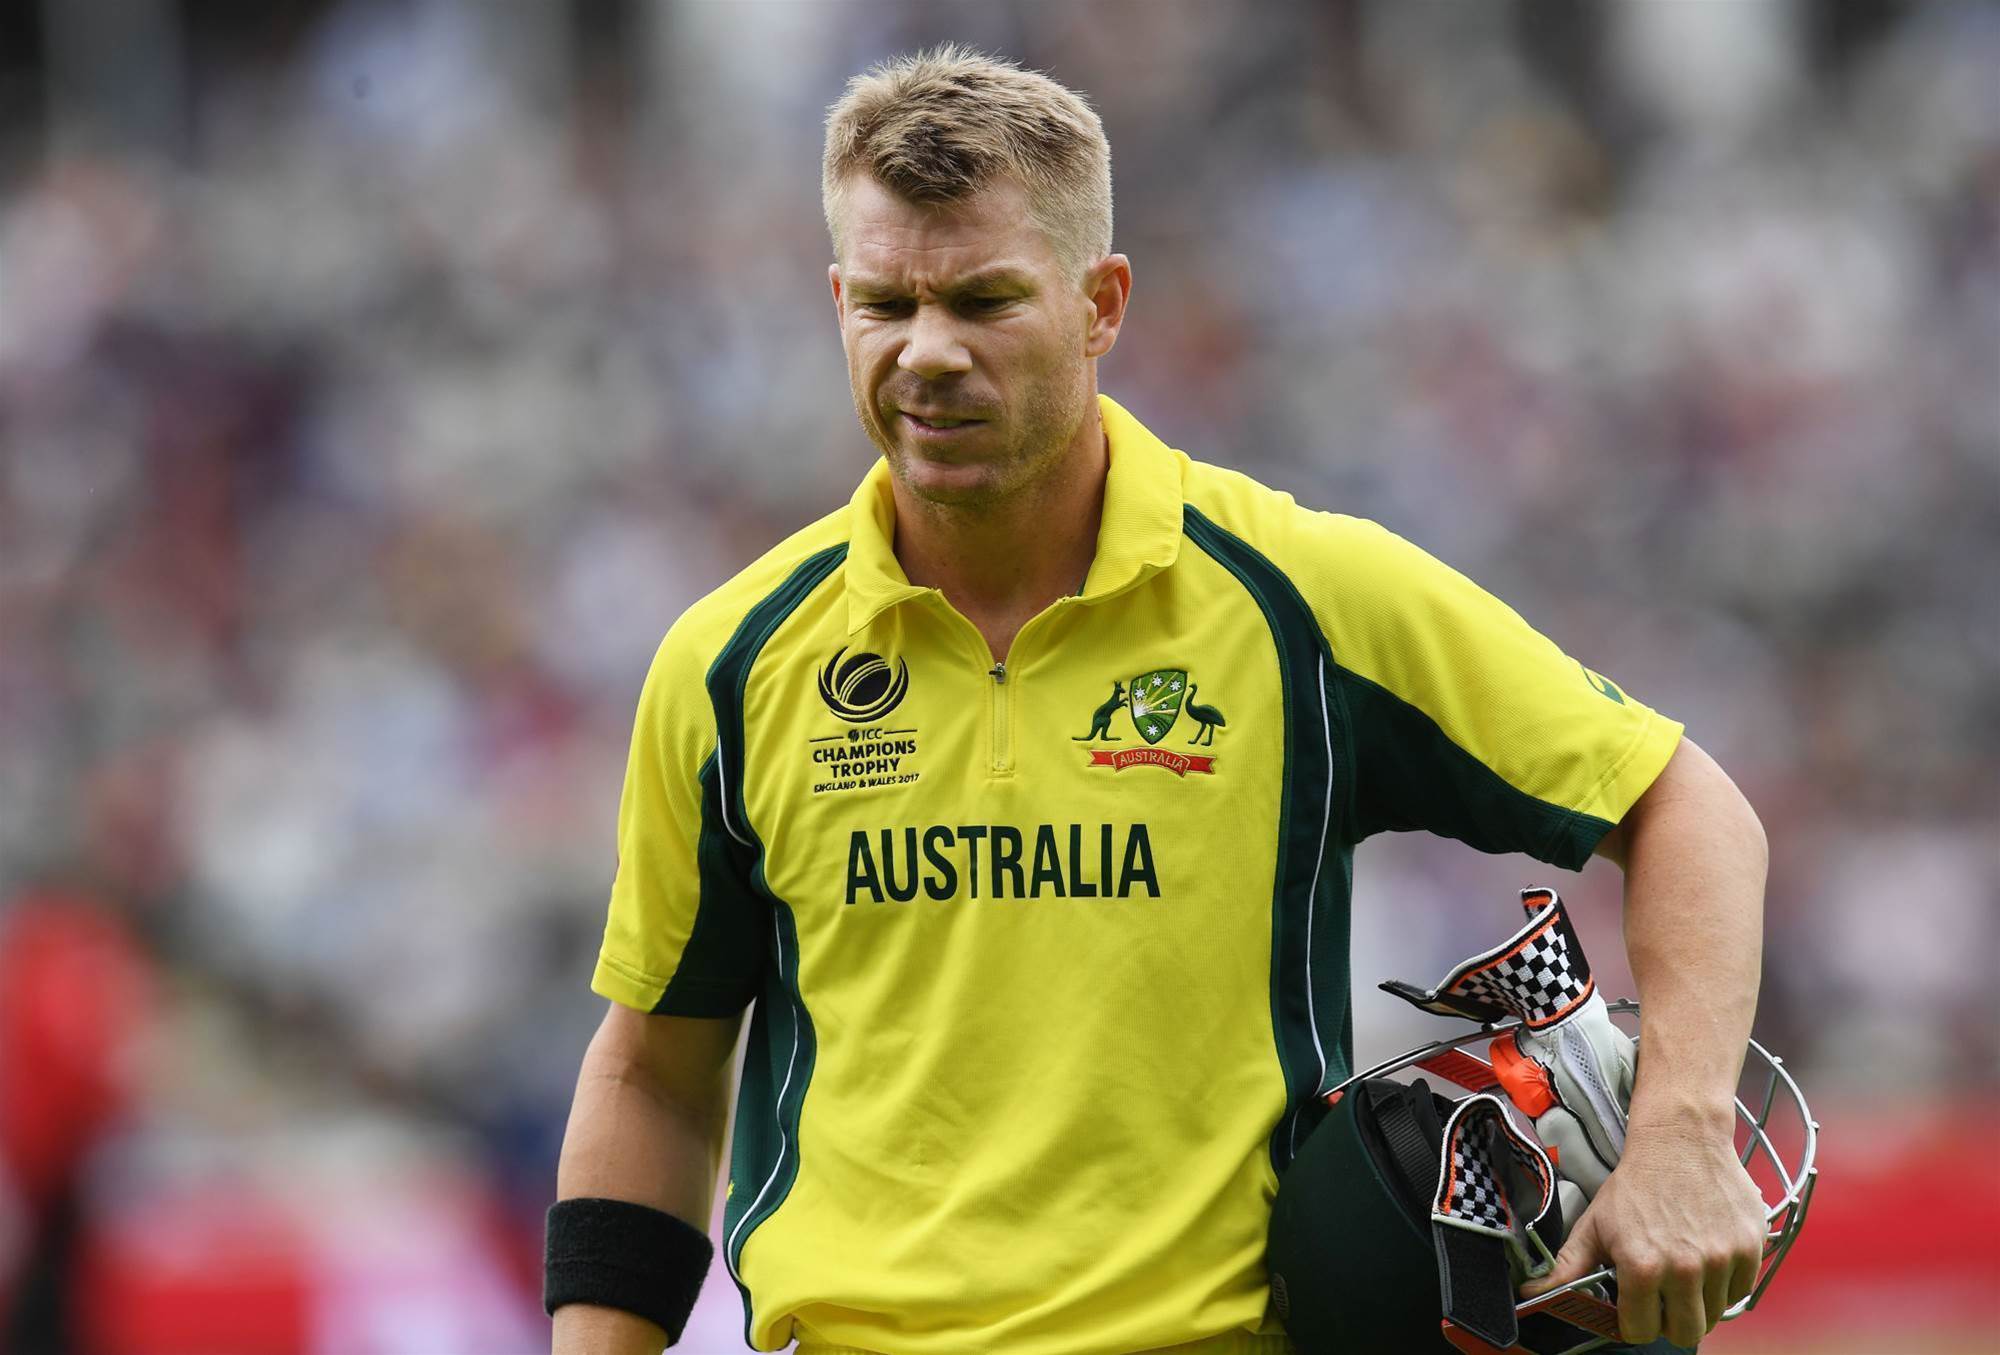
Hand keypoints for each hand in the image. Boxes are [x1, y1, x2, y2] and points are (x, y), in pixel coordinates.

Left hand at [1520, 1114, 1765, 1347]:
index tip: (1634, 1306)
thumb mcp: (1594, 1224)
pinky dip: (1725, 1283)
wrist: (1680, 1140)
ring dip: (1698, 1301)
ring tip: (1683, 1270)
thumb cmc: (1634, 1185)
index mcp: (1643, 1267)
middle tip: (1662, 1295)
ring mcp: (1722, 1259)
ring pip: (1714, 1315)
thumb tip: (1531, 1294)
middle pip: (1685, 1333)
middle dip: (1669, 1320)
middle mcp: (1686, 1268)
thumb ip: (1568, 1268)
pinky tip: (1707, 1256)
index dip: (1634, 1321)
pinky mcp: (1750, 1248)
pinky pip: (1740, 1291)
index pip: (1641, 1331)